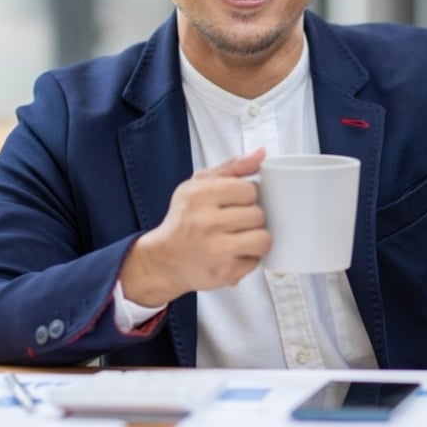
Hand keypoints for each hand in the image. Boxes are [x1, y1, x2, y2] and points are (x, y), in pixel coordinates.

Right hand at [120, 148, 269, 306]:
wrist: (163, 261)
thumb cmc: (184, 219)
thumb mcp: (198, 185)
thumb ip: (232, 168)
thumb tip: (261, 153)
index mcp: (199, 195)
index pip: (249, 190)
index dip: (247, 197)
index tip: (235, 203)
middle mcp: (205, 223)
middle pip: (258, 215)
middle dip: (251, 218)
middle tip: (235, 222)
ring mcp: (215, 251)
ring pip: (263, 239)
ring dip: (256, 239)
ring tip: (240, 238)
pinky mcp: (223, 273)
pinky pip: (256, 261)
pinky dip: (249, 258)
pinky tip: (233, 254)